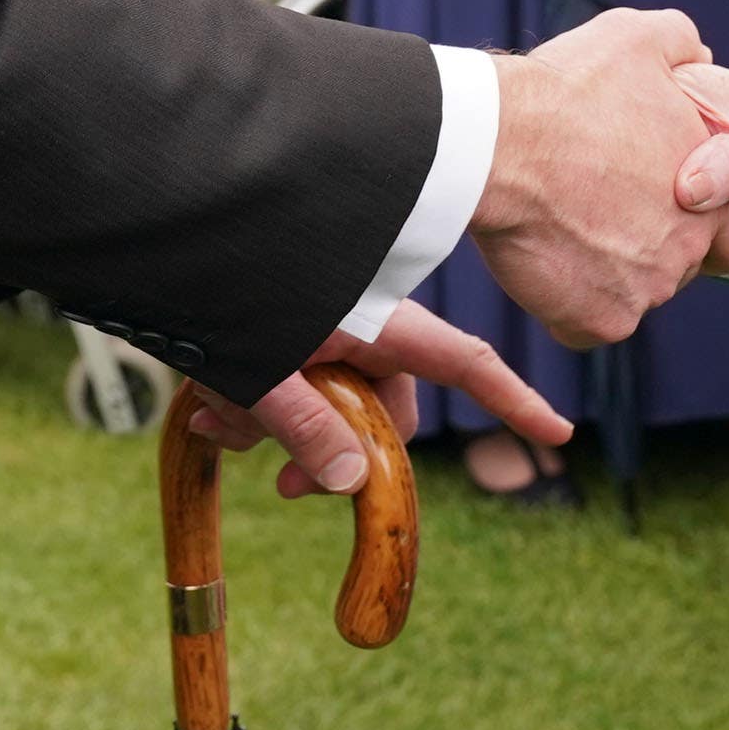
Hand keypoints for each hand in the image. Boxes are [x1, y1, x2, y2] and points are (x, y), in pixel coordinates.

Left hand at [186, 300, 570, 497]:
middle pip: (385, 407)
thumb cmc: (216, 293)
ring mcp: (327, 327)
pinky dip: (259, 404)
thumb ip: (308, 428)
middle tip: (285, 488)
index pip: (465, 362)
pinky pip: (296, 382)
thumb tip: (356, 483)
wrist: (169, 241)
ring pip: (330, 401)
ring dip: (280, 426)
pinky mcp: (292, 330)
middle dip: (339, 452)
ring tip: (218, 416)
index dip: (515, 401)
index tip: (559, 433)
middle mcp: (363, 325)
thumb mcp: (261, 371)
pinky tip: (209, 407)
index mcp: (377, 322)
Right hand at [471, 9, 722, 344]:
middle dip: (656, 243)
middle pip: (685, 263)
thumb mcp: (637, 38)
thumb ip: (682, 45)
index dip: (704, 218)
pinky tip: (546, 258)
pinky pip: (591, 323)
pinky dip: (570, 301)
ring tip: (565, 222)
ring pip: (636, 292)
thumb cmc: (566, 90)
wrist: (498, 145)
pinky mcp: (601, 322)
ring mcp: (647, 289)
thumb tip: (701, 55)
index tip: (659, 200)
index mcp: (713, 186)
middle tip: (603, 208)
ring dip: (610, 269)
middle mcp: (690, 245)